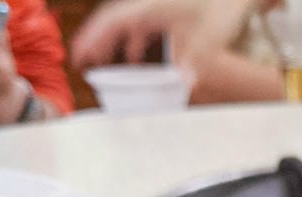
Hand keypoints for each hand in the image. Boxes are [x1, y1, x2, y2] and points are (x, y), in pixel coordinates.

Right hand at [71, 0, 255, 69]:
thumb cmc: (222, 7)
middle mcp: (147, 4)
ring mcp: (154, 6)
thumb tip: (185, 84)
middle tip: (82, 63)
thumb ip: (194, 62)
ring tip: (102, 64)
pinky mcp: (163, 9)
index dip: (92, 38)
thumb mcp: (210, 39)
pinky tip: (136, 60)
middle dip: (95, 42)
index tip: (79, 54)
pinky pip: (138, 25)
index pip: (111, 21)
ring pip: (123, 23)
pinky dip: (132, 41)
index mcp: (150, 7)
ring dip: (112, 42)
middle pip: (111, 21)